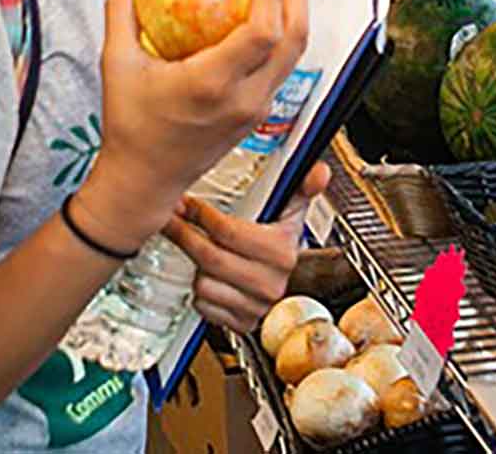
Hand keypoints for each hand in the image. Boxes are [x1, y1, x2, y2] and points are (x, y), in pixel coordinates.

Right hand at [71, 0, 310, 252]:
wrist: (144, 180)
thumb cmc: (131, 130)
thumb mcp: (116, 64)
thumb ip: (122, 11)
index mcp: (211, 84)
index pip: (263, 34)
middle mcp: (242, 99)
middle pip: (293, 41)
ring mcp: (254, 110)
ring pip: (295, 57)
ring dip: (295, 15)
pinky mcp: (257, 116)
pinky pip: (281, 70)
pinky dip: (283, 39)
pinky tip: (269, 19)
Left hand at [167, 164, 332, 332]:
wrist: (280, 283)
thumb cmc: (279, 244)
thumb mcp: (291, 213)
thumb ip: (302, 187)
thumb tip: (320, 172)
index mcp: (282, 250)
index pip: (229, 232)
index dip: (201, 215)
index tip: (187, 205)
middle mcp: (271, 282)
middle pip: (211, 258)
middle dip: (186, 236)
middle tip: (174, 222)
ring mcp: (256, 305)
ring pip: (204, 284)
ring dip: (193, 268)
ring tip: (196, 252)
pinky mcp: (242, 323)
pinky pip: (205, 307)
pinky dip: (200, 293)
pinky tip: (208, 278)